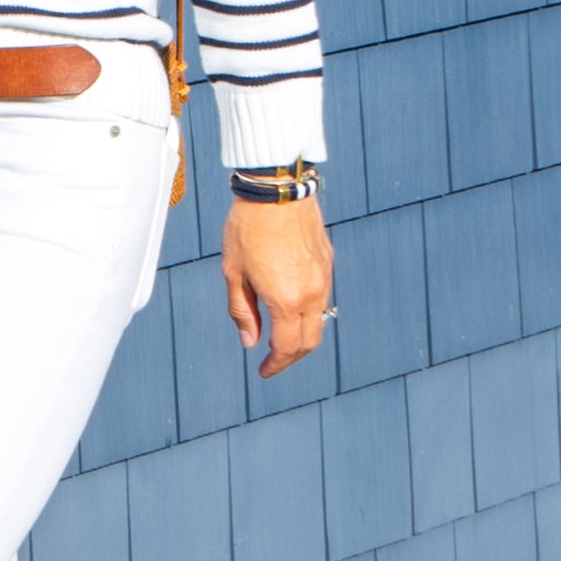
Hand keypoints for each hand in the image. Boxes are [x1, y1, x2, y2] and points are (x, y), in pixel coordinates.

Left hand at [222, 194, 332, 376]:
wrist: (275, 190)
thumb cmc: (248, 227)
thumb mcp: (234, 273)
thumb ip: (242, 311)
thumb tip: (250, 340)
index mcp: (286, 300)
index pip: (287, 348)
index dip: (276, 365)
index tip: (264, 370)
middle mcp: (311, 293)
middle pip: (310, 342)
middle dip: (292, 357)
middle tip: (274, 360)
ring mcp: (323, 277)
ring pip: (320, 320)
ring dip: (302, 335)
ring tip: (280, 334)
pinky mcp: (327, 262)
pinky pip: (322, 297)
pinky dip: (309, 311)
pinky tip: (291, 305)